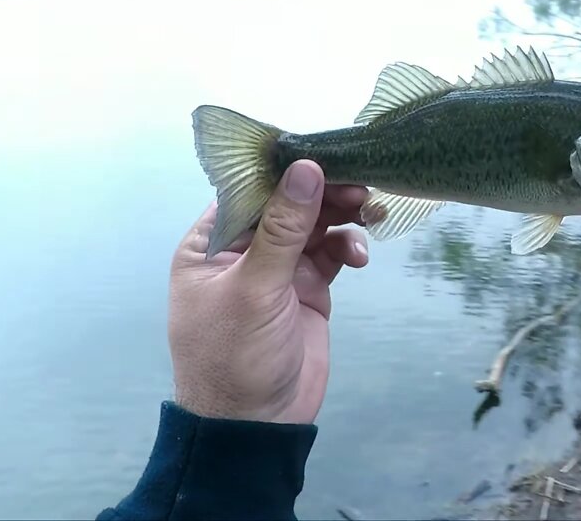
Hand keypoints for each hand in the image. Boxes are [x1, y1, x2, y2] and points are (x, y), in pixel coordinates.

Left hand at [168, 160, 369, 423]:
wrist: (256, 426)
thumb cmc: (233, 356)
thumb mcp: (255, 288)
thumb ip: (283, 227)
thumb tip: (307, 168)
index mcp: (210, 245)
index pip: (250, 190)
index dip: (286, 171)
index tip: (326, 154)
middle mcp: (243, 251)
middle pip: (288, 204)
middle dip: (324, 193)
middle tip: (360, 186)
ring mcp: (277, 270)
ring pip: (314, 226)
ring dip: (342, 217)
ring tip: (369, 213)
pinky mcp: (307, 290)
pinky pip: (331, 254)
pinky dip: (347, 248)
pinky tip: (358, 256)